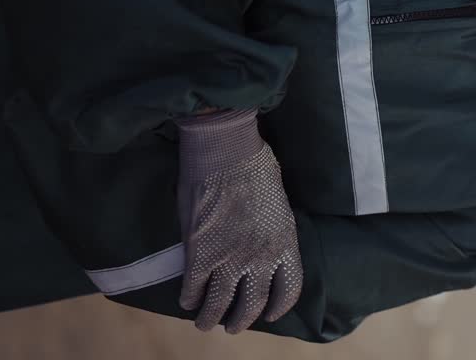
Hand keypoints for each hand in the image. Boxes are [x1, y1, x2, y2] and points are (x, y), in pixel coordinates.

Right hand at [176, 109, 302, 332]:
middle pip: (252, 304)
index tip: (271, 314)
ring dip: (210, 318)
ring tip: (205, 324)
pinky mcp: (200, 254)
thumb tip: (266, 241)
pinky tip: (186, 301)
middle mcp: (261, 258)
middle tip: (233, 325)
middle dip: (242, 320)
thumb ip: (274, 230)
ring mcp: (229, 259)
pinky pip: (193, 288)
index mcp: (285, 243)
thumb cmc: (256, 165)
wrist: (226, 149)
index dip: (279, 306)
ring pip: (219, 304)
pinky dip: (188, 298)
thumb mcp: (279, 203)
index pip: (289, 289)